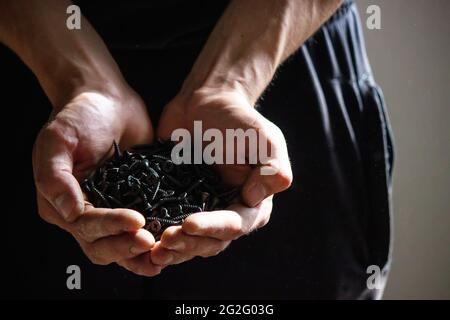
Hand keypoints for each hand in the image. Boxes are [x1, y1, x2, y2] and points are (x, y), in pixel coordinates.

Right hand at [33, 89, 160, 275]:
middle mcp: (84, 212)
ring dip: (140, 254)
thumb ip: (55, 177)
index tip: (136, 221)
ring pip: (121, 244)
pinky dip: (154, 240)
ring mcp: (110, 209)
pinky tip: (171, 244)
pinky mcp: (134, 203)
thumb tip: (70, 213)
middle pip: (101, 245)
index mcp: (60, 202)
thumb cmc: (79, 114)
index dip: (109, 227)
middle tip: (149, 240)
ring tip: (162, 254)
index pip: (84, 226)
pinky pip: (143, 228)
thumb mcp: (58, 139)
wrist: (108, 98)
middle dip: (125, 246)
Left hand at [150, 88, 291, 265]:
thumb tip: (253, 198)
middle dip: (188, 244)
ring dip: (172, 250)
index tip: (189, 224)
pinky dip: (155, 238)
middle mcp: (227, 214)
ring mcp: (201, 212)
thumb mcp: (265, 140)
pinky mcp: (176, 206)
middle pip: (210, 241)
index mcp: (252, 205)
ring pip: (189, 242)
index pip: (235, 224)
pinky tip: (139, 242)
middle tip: (165, 240)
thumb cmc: (238, 120)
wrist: (204, 104)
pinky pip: (167, 227)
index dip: (213, 228)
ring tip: (152, 251)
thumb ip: (273, 170)